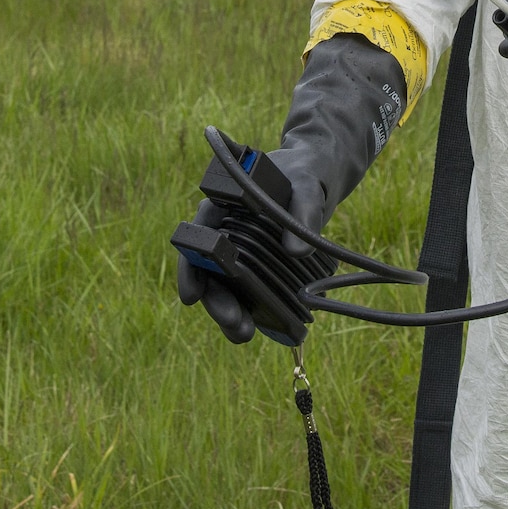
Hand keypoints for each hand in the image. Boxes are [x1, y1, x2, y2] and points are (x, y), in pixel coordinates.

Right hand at [174, 169, 334, 345]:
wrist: (317, 180)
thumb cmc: (304, 175)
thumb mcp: (307, 186)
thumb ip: (303, 210)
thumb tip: (297, 252)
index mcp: (223, 204)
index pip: (197, 236)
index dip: (190, 268)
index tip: (191, 296)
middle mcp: (224, 230)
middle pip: (209, 270)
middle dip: (216, 300)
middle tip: (233, 322)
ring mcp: (240, 251)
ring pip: (225, 286)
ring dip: (230, 312)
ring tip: (243, 333)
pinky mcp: (257, 266)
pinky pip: (247, 291)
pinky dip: (251, 310)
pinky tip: (261, 328)